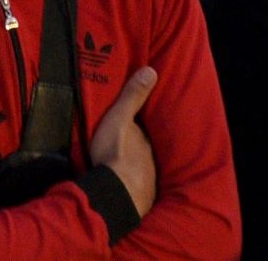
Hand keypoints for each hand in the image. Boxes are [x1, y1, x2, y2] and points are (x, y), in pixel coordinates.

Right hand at [88, 65, 159, 216]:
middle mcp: (150, 159)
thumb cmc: (116, 153)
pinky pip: (136, 187)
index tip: (132, 126)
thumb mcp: (120, 119)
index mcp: (144, 140)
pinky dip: (131, 184)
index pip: (143, 131)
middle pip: (143, 149)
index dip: (138, 128)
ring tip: (123, 167)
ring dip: (134, 167)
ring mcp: (147, 180)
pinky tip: (124, 186)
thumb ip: (133, 97)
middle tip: (126, 147)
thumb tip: (152, 70)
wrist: (117, 193)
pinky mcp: (140, 197)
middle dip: (137, 148)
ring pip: (141, 169)